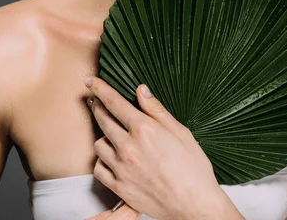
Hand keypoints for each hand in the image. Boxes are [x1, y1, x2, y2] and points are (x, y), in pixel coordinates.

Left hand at [84, 76, 221, 219]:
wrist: (195, 206)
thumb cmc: (193, 168)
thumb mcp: (180, 131)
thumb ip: (156, 110)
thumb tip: (141, 90)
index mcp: (144, 130)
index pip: (114, 102)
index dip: (100, 89)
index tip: (91, 81)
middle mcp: (128, 147)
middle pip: (103, 120)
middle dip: (97, 106)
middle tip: (95, 100)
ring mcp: (122, 169)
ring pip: (98, 144)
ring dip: (103, 135)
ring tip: (112, 133)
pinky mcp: (120, 188)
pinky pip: (99, 169)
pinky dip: (103, 161)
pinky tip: (111, 157)